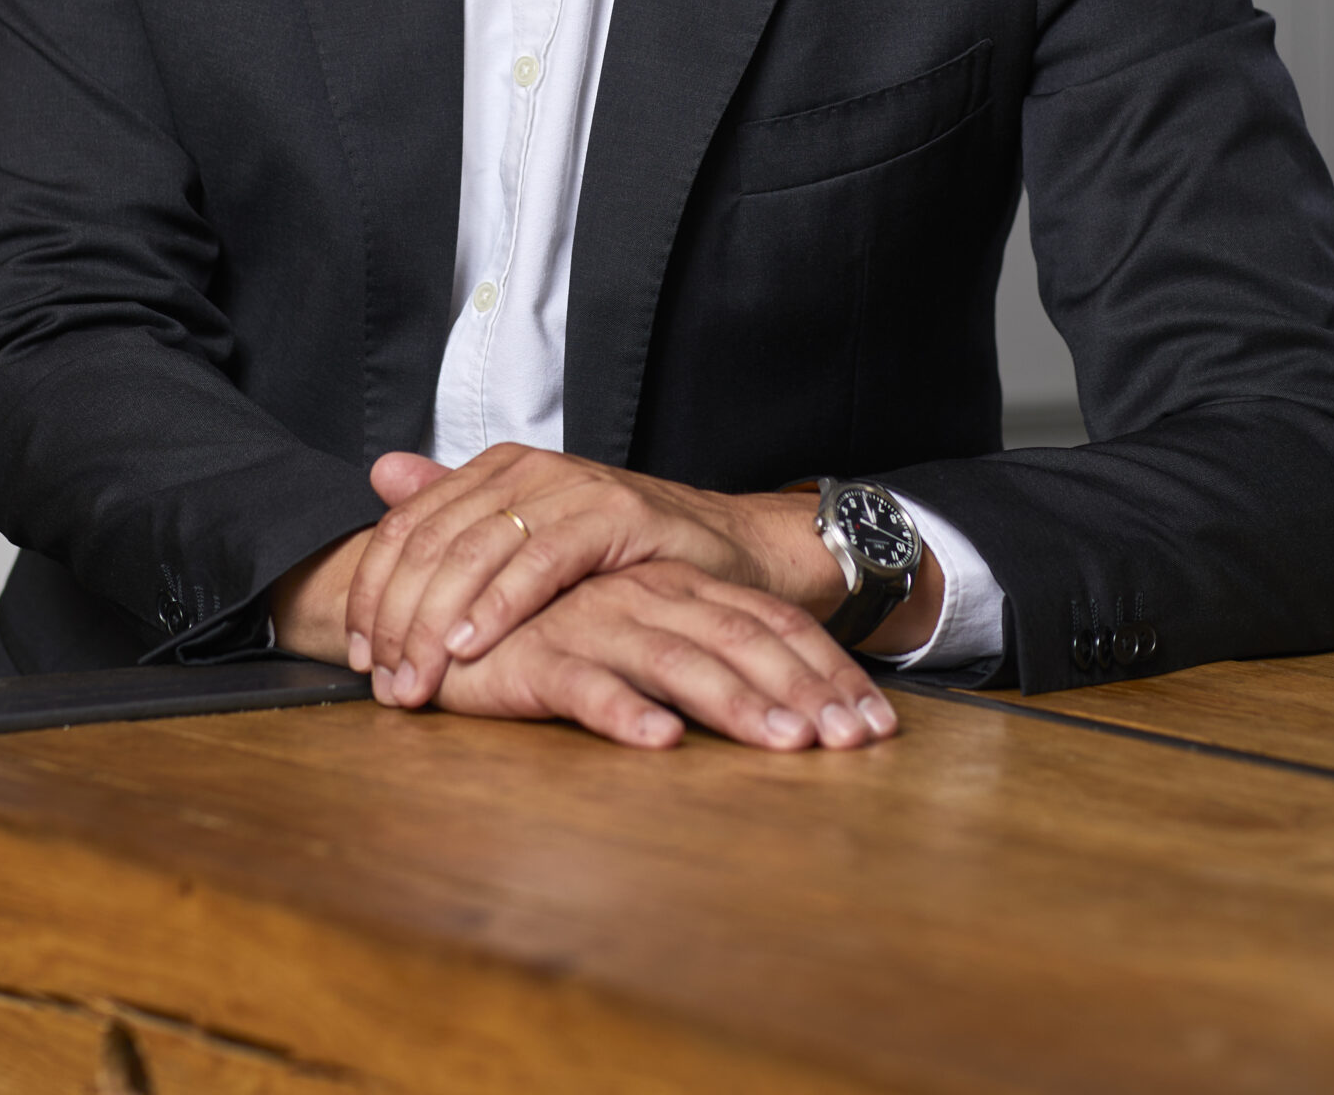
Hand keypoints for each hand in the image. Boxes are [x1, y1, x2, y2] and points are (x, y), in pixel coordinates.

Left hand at [343, 443, 850, 708]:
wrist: (730, 553)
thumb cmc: (626, 559)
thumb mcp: (532, 536)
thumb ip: (458, 506)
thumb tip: (379, 473)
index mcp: (499, 469)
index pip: (407, 525)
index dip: (372, 591)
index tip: (355, 655)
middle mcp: (529, 468)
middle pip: (432, 541)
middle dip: (396, 618)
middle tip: (380, 684)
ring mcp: (573, 486)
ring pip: (476, 552)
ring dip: (434, 623)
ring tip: (415, 680)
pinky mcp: (615, 515)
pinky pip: (540, 562)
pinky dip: (498, 606)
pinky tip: (469, 647)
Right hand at [427, 559, 899, 750]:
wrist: (456, 615)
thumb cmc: (560, 633)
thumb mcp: (645, 637)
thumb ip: (706, 655)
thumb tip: (799, 709)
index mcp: (677, 588)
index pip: (770, 622)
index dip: (827, 670)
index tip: (877, 725)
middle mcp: (646, 598)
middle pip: (740, 639)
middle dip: (804, 691)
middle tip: (852, 743)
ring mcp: (594, 625)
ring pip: (677, 661)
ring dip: (737, 702)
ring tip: (785, 743)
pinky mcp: (539, 658)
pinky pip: (586, 683)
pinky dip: (624, 709)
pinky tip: (660, 740)